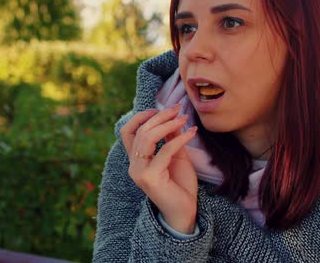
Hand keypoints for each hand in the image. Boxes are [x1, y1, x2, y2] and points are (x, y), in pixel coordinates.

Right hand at [120, 105, 198, 233]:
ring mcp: (139, 172)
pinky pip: (164, 151)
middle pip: (140, 131)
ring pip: (147, 138)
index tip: (158, 109)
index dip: (140, 117)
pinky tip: (192, 133)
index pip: (127, 132)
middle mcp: (133, 165)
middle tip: (177, 109)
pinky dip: (179, 139)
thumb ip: (171, 138)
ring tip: (183, 118)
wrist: (184, 211)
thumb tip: (173, 117)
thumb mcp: (176, 156)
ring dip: (167, 124)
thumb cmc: (180, 185)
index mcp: (136, 160)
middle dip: (159, 117)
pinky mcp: (150, 178)